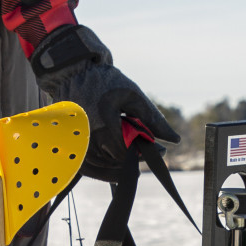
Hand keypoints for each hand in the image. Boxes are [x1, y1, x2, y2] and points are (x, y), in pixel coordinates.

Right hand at [30, 25, 178, 180]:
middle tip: (146, 153)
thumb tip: (175, 140)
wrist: (74, 74)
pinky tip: (117, 167)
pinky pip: (88, 168)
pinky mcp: (70, 147)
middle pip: (117, 160)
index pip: (130, 148)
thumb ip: (153, 119)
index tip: (161, 151)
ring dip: (121, 167)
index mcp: (106, 120)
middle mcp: (88, 134)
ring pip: (103, 167)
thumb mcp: (133, 96)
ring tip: (132, 156)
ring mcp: (77, 143)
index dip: (146, 153)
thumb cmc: (105, 82)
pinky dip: (103, 171)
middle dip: (135, 159)